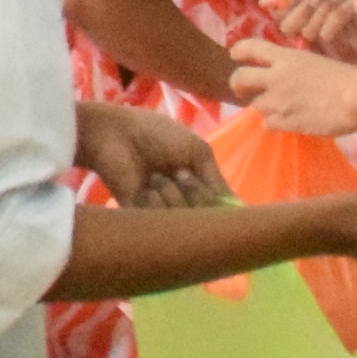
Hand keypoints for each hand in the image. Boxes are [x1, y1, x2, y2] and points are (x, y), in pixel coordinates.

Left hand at [71, 101, 224, 209]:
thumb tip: (240, 210)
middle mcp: (181, 203)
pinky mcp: (141, 221)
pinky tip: (145, 186)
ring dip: (174, 195)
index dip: (222, 208)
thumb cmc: (156, 136)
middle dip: (197, 193)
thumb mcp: (197, 152)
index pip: (218, 209)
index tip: (222, 202)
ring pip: (185, 221)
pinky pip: (163, 223)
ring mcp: (161, 213)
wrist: (116, 135)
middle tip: (180, 173)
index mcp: (195, 187)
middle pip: (206, 219)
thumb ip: (218, 183)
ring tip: (156, 176)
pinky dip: (157, 202)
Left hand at [238, 45, 356, 142]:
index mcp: (285, 58)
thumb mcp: (316, 61)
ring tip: (280, 108)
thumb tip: (287, 73)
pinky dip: (275, 123)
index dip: (239, 51)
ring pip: (256, 105)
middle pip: (239, 78)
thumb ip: (295, 66)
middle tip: (243, 89)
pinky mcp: (286, 122)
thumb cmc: (347, 76)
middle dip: (238, 84)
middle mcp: (275, 77)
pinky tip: (288, 122)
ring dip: (265, 106)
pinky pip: (269, 124)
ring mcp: (279, 101)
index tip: (236, 56)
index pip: (250, 48)